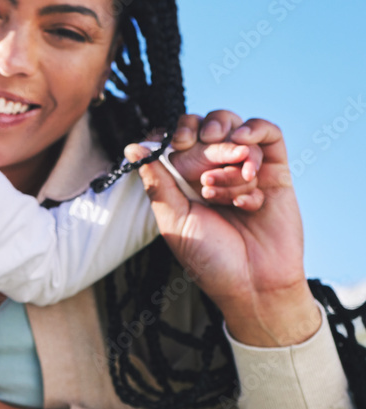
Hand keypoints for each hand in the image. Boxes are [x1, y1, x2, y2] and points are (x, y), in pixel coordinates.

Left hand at [130, 117, 319, 346]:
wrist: (252, 283)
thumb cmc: (208, 258)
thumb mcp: (173, 220)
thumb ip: (157, 182)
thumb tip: (133, 147)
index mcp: (186, 179)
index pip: (181, 135)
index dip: (179, 130)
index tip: (177, 143)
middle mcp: (216, 169)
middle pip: (209, 125)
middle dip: (204, 133)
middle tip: (203, 146)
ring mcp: (247, 169)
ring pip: (236, 130)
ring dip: (228, 152)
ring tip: (220, 185)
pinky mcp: (275, 173)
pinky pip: (270, 136)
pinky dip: (257, 137)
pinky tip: (248, 160)